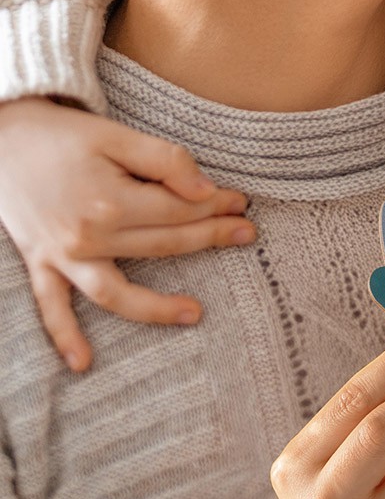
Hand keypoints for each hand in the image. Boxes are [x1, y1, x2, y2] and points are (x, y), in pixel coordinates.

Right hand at [0, 97, 255, 371]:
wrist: (2, 139)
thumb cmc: (65, 135)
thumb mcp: (118, 136)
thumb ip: (165, 161)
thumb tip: (206, 190)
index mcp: (110, 201)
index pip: (178, 210)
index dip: (215, 204)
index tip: (241, 203)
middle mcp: (86, 237)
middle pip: (162, 245)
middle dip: (208, 238)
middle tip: (246, 234)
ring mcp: (61, 255)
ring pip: (117, 292)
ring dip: (156, 307)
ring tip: (197, 314)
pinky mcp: (40, 263)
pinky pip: (52, 308)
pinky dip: (64, 336)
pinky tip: (83, 363)